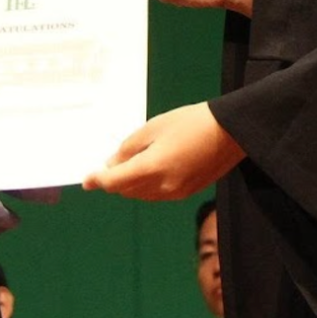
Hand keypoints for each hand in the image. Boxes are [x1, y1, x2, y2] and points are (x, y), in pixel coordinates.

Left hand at [84, 103, 244, 199]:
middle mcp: (163, 187)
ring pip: (141, 195)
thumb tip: (111, 165)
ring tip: (131, 165)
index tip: (86, 180)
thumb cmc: (191, 122)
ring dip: (130, 185)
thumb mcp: (153, 127)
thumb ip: (128, 149)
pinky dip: (147, 186)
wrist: (230, 132)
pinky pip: (157, 194)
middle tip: (110, 164)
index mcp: (152, 168)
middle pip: (126, 191)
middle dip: (114, 180)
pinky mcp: (187, 193)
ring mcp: (176, 193)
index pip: (115, 182)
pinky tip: (152, 170)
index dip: (97, 180)